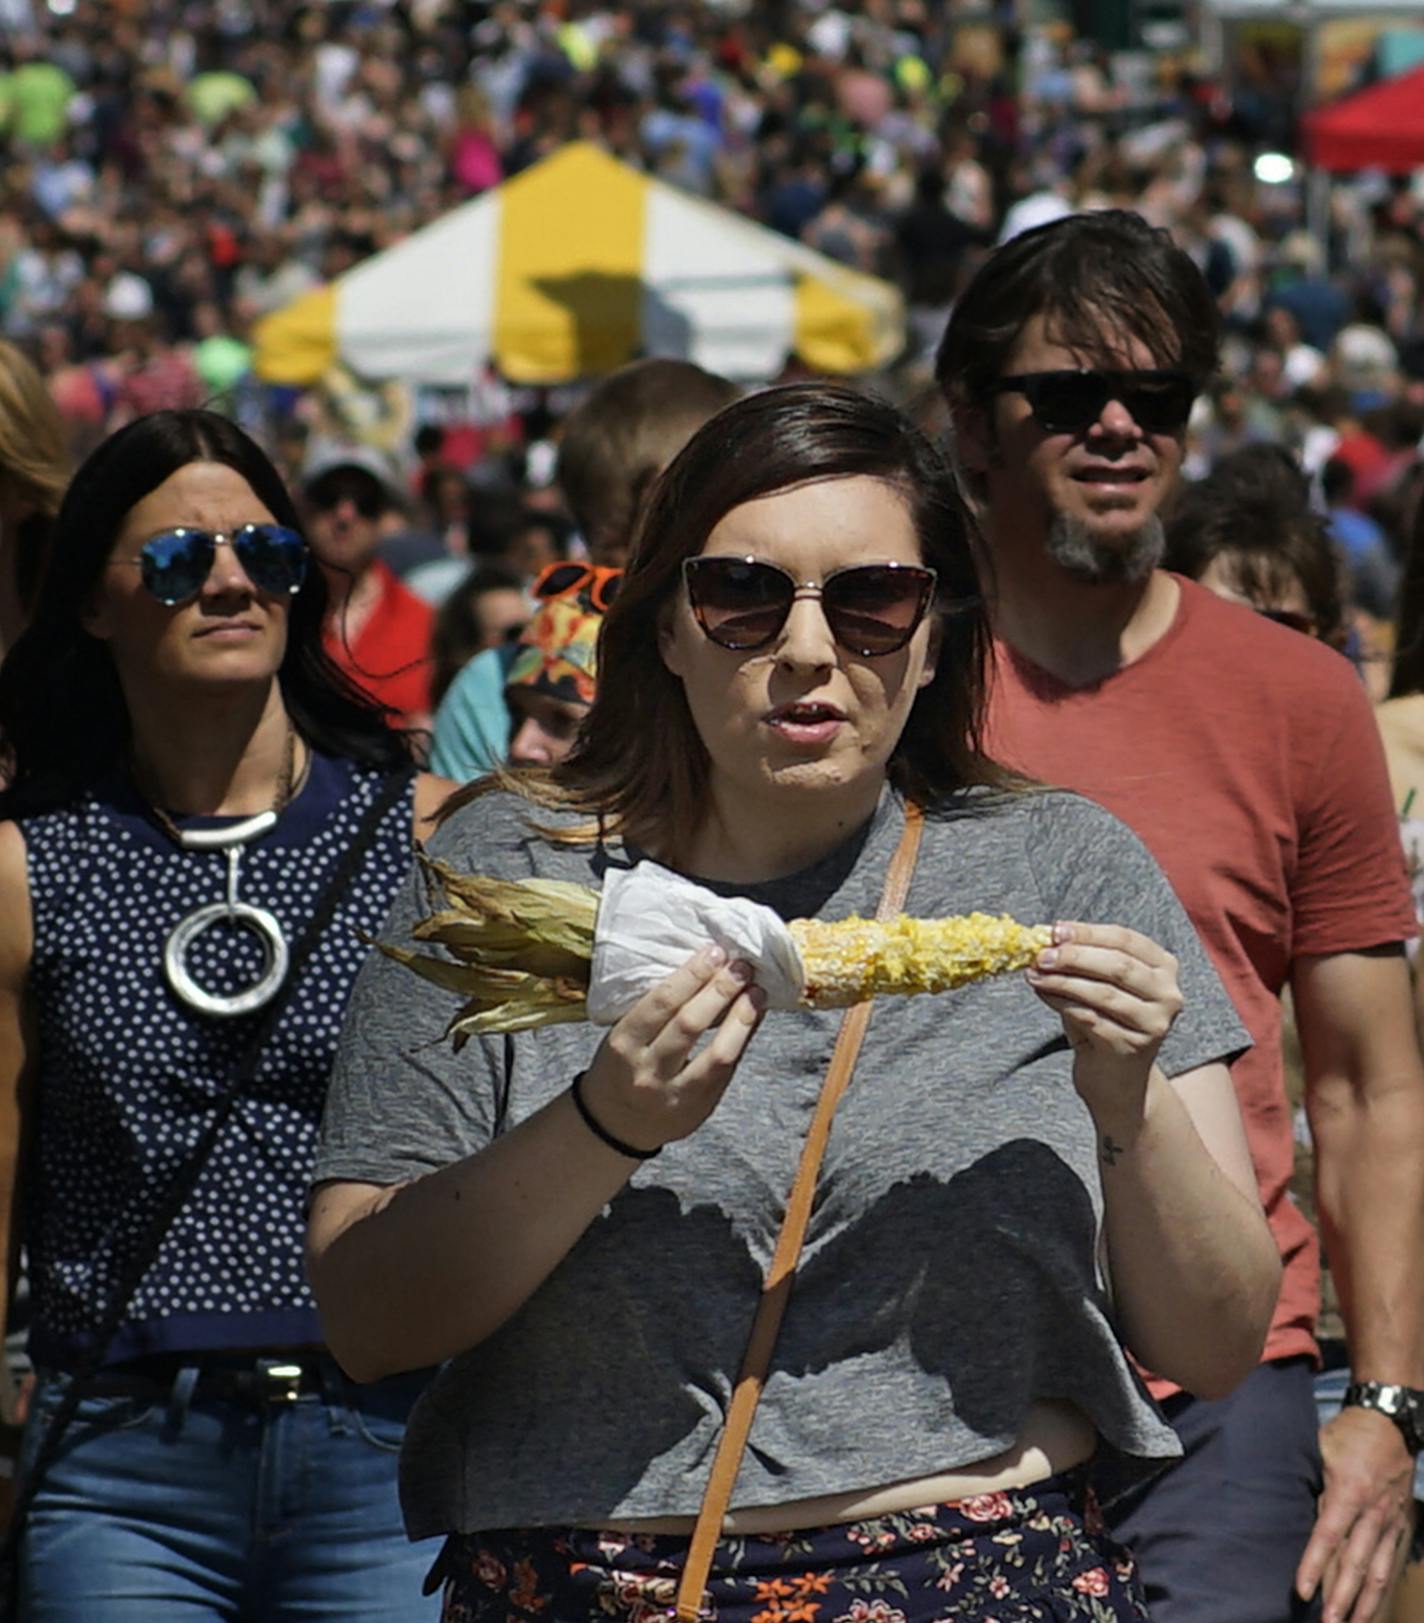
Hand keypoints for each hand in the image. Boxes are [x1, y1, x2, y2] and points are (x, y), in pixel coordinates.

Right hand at [580, 945, 765, 1153]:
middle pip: (690, 1025)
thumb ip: (655, 1009)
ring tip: (757, 990)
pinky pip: (728, 1070)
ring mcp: (675, 1093)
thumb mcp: (624, 1035)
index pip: (660, 1003)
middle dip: (721, 990)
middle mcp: (647, 1070)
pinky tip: (754, 1017)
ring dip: (742, 1017)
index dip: (691, 975)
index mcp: (623, 1044)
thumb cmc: (622, 1065)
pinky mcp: (699, 1108)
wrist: (616, 1123)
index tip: (714, 951)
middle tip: (742, 965)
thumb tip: (704, 967)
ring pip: (719, 1053)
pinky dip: (744, 1039)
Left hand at [1025, 922, 1182, 1141]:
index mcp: (1164, 967)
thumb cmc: (1105, 1018)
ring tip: (1034, 974)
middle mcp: (1168, 994)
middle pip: (1117, 965)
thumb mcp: (1099, 983)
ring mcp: (1154, 1023)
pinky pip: (1090, 1018)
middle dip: (1074, 956)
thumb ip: (1082, 960)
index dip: (1088, 932)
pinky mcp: (1133, 1047)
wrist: (1116, 1076)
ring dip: (1063, 980)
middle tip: (1041, 954)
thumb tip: (1045, 941)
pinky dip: (1061, 1002)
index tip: (1054, 930)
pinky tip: (1042, 993)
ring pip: (1102, 993)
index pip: (1125, 939)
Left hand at [1297, 1405, 1413, 1622]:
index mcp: (1349, 1492)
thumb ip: (1313, 1482)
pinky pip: (1391, 1563)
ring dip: (1365, 1603)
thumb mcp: (1322, 1449)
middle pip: (1354, 1564)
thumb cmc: (1350, 1434)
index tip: (1302, 1590)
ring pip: (1378, 1571)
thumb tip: (1295, 1510)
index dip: (1314, 1565)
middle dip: (1341, 1597)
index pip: (1328, 1537)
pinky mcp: (1401, 1526)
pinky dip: (1382, 1588)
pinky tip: (1373, 1608)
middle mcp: (1372, 1513)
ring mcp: (1390, 1522)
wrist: (1391, 1422)